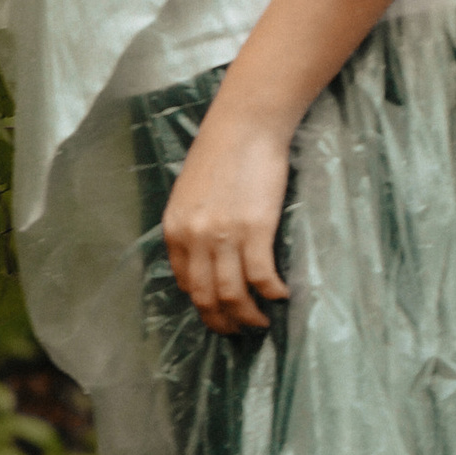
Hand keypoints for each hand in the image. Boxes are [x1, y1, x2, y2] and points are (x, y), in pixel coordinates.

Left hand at [160, 102, 292, 333]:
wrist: (245, 124)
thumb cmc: (220, 152)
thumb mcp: (190, 193)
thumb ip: (191, 227)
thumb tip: (204, 259)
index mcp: (175, 228)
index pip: (185, 283)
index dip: (203, 304)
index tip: (218, 311)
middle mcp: (194, 237)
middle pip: (206, 298)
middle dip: (223, 321)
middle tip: (239, 330)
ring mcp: (224, 235)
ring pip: (233, 296)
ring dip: (249, 317)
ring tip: (261, 321)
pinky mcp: (255, 230)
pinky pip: (262, 279)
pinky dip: (272, 294)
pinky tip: (281, 295)